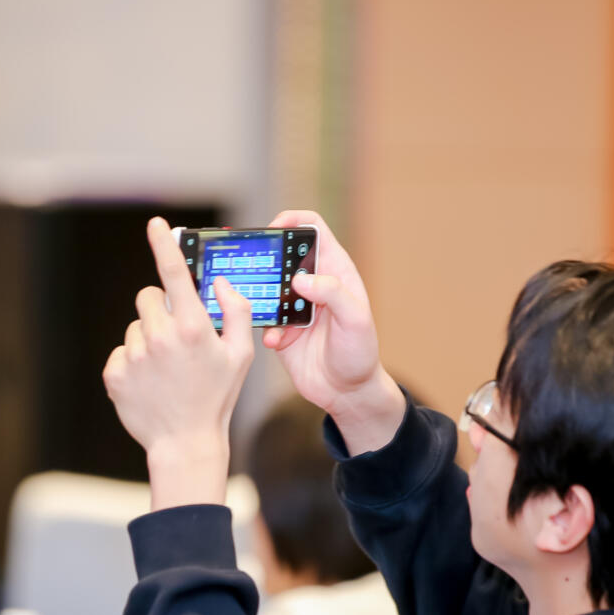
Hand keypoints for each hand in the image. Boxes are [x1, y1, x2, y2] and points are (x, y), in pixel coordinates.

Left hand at [103, 217, 254, 509]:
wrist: (185, 443)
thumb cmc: (217, 397)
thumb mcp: (240, 355)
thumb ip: (235, 311)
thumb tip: (219, 283)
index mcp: (192, 328)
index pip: (174, 273)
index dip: (163, 243)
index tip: (155, 224)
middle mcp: (160, 337)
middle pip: (148, 297)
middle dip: (160, 309)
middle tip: (176, 335)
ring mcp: (135, 356)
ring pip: (135, 326)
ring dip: (148, 338)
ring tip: (166, 369)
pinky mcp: (115, 373)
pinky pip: (122, 352)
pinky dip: (134, 362)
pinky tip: (151, 382)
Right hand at [262, 210, 403, 453]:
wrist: (346, 392)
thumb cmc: (359, 354)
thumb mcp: (356, 321)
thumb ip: (333, 294)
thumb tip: (301, 278)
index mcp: (334, 271)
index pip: (312, 228)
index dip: (292, 221)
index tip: (274, 230)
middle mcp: (312, 283)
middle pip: (281, 253)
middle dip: (265, 258)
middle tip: (254, 271)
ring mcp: (293, 305)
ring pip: (264, 285)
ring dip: (258, 296)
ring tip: (263, 311)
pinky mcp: (279, 328)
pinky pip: (259, 317)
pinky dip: (262, 326)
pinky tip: (275, 341)